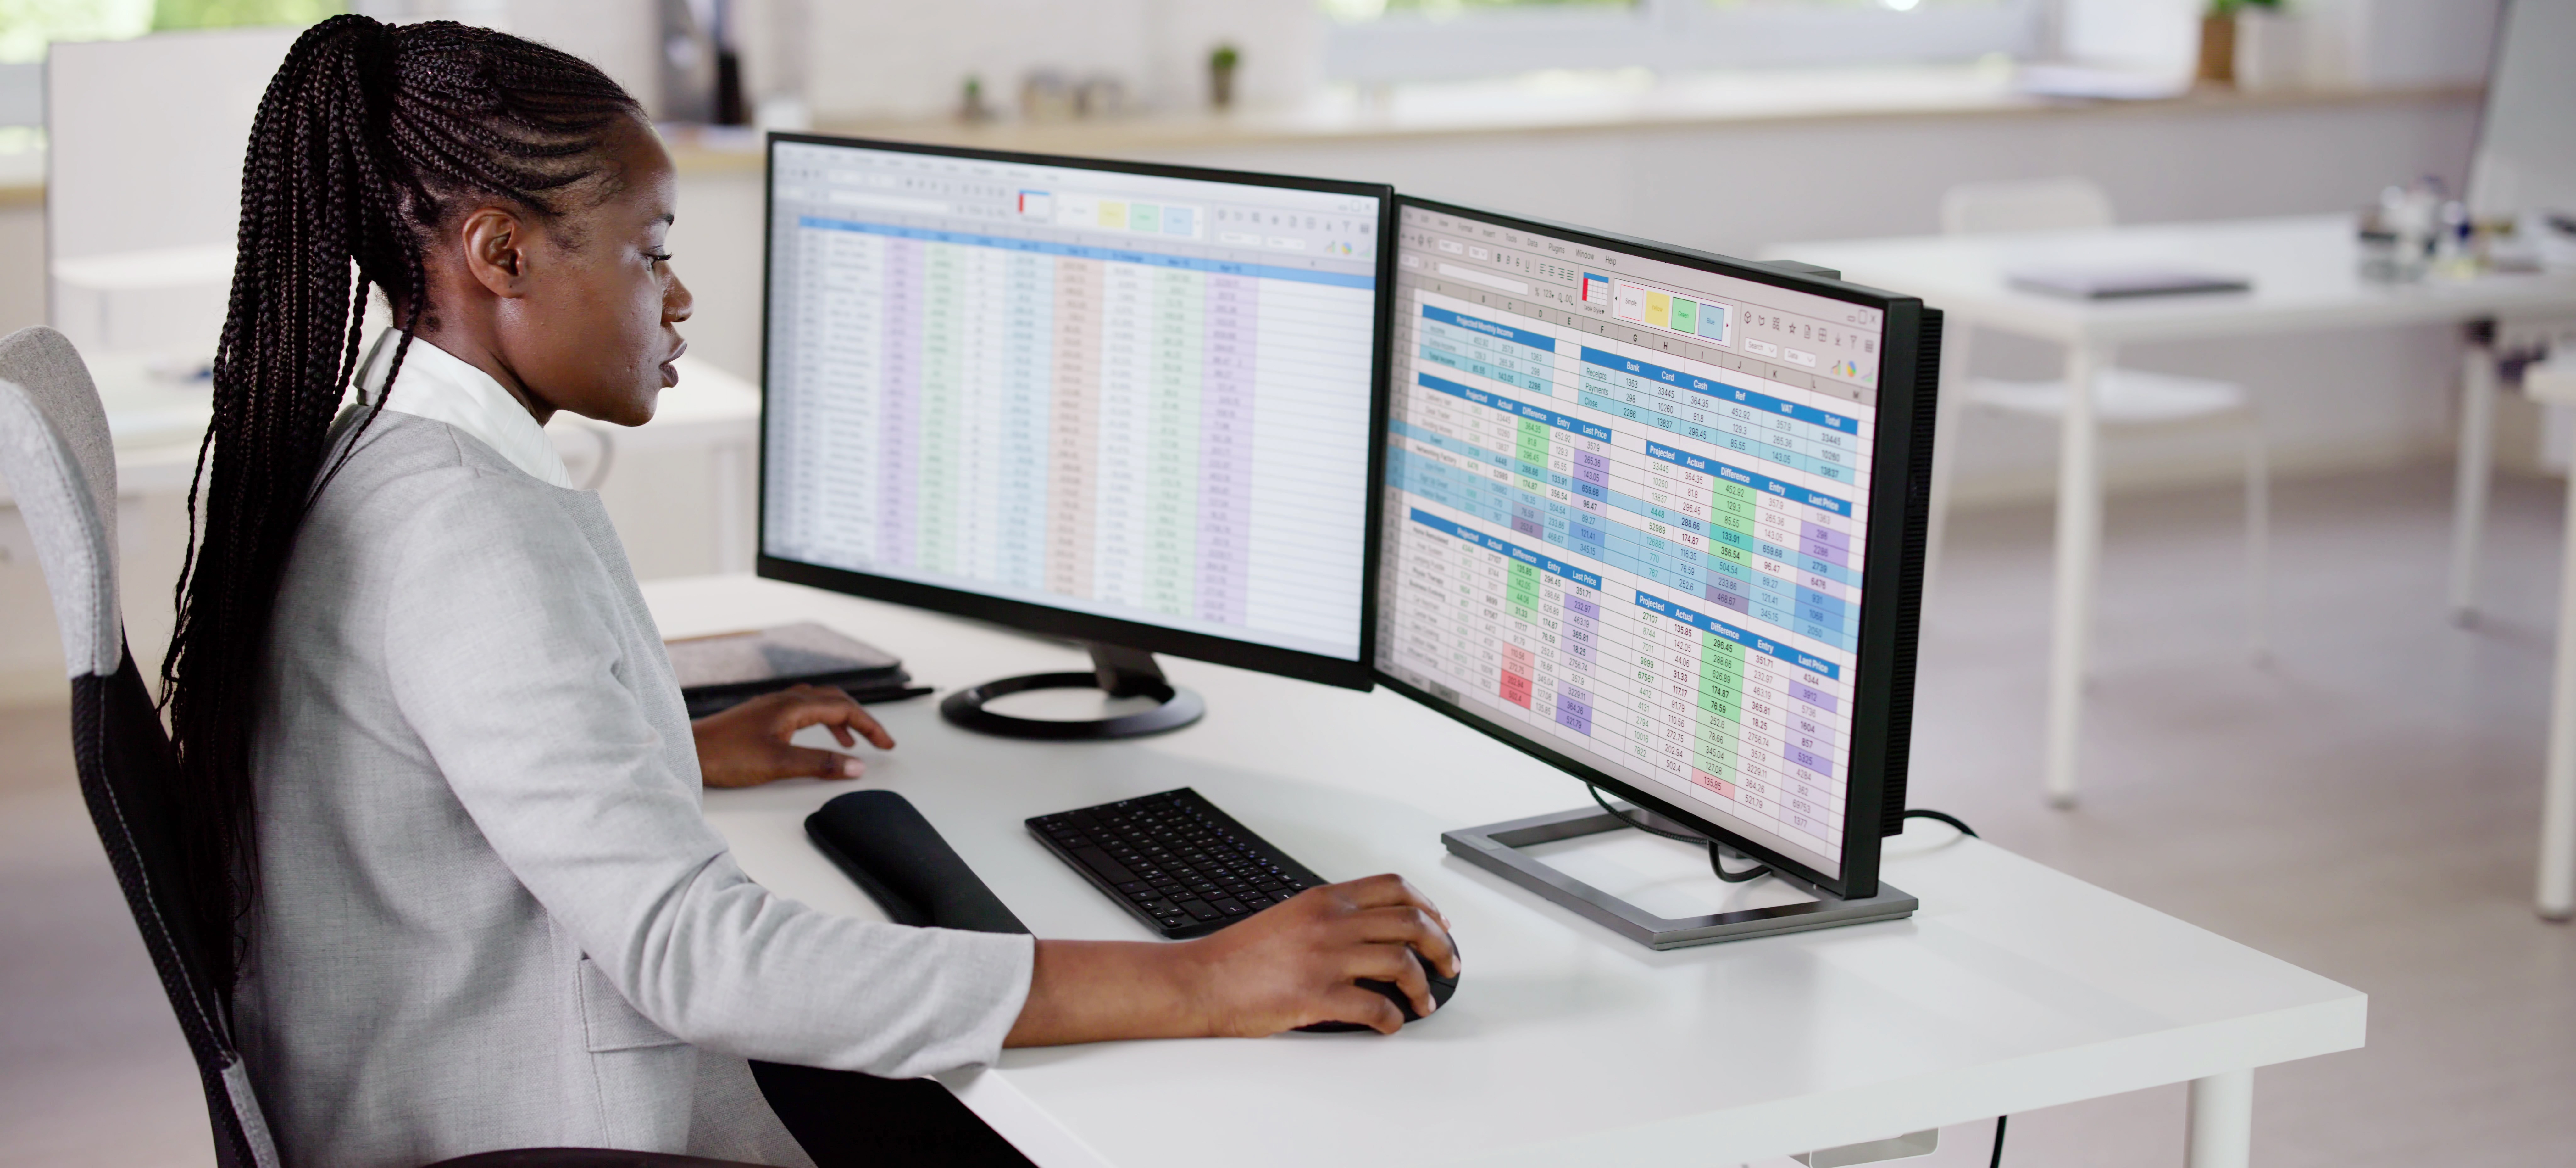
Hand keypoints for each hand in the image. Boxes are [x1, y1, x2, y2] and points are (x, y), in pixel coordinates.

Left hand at [690, 683, 894, 788]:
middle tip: (878, 741)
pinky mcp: (761, 717)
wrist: (687, 751)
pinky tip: (814, 740)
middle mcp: (783, 700)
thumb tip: (856, 768)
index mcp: (792, 706)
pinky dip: (819, 723)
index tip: (887, 743)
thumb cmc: (725, 755)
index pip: (844, 707)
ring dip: (839, 720)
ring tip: (850, 744)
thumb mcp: (779, 764)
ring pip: (817, 704)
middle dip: (860, 719)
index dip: (870, 725)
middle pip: (834, 700)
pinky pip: (801, 712)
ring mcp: (771, 707)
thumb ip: (820, 765)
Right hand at [1182, 874, 1459, 1035]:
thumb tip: (1369, 932)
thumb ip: (1330, 918)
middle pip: (1410, 922)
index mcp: (1324, 900)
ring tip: (1423, 1001)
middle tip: (1447, 964)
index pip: (1394, 887)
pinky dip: (1393, 1020)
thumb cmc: (1239, 955)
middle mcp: (1330, 923)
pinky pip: (1376, 1007)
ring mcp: (1325, 958)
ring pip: (1401, 963)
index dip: (1427, 906)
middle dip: (1441, 945)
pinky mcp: (1317, 996)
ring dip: (1422, 986)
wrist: (1200, 979)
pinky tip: (1390, 1024)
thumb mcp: (1290, 917)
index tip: (1439, 924)